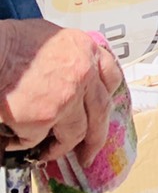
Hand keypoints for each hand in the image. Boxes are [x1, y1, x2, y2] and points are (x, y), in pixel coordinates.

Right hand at [0, 20, 123, 166]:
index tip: (101, 112)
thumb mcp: (53, 39)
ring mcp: (67, 98)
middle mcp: (83, 74)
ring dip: (61, 147)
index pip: (110, 77)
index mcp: (85, 50)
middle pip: (100, 112)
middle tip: (88, 153)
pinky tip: (15, 137)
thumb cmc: (13, 43)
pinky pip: (38, 139)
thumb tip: (65, 77)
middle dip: (96, 137)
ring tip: (47, 152)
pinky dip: (26, 142)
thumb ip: (68, 58)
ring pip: (74, 133)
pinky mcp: (45, 118)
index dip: (106, 97)